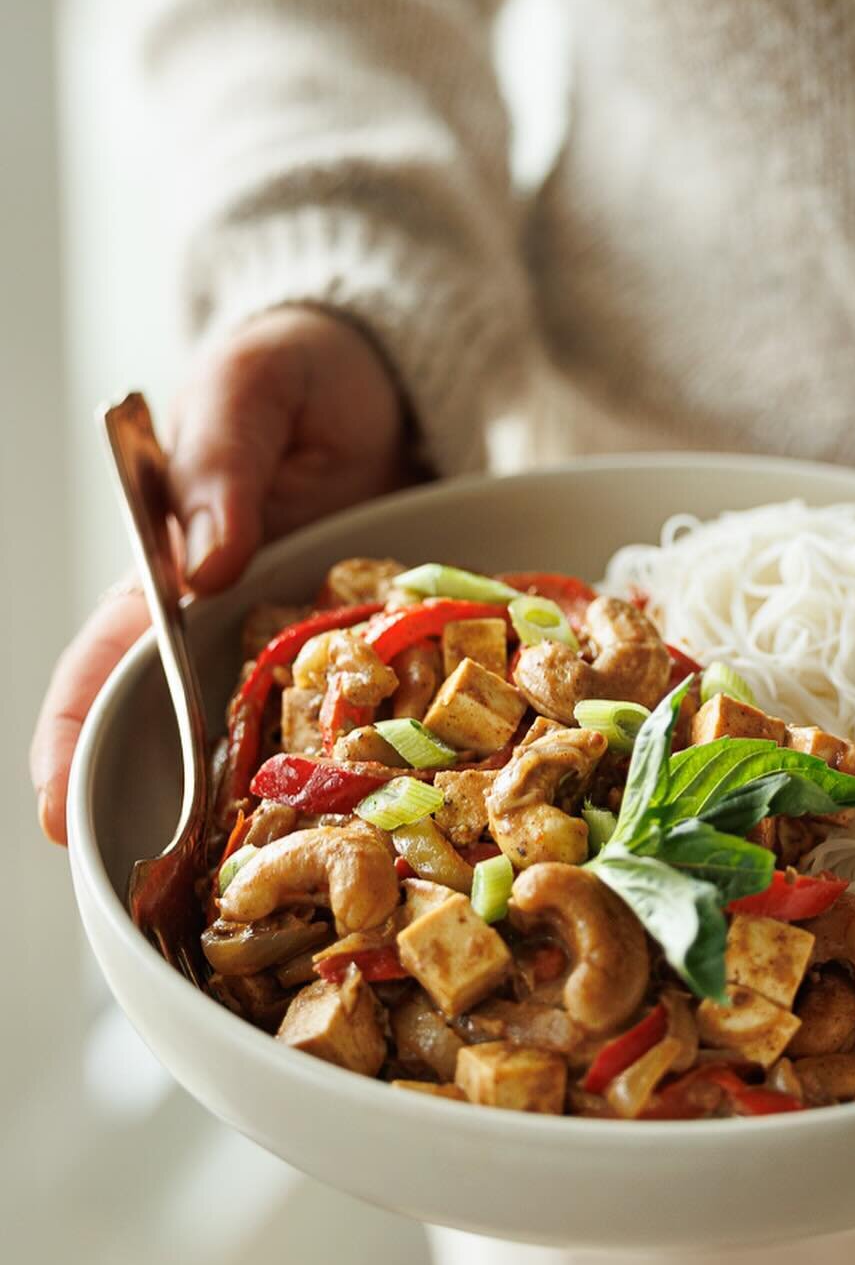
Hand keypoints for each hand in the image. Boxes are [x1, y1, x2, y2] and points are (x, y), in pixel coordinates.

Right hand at [31, 306, 415, 843]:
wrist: (385, 378)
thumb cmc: (297, 371)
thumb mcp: (252, 388)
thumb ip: (224, 462)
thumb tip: (205, 558)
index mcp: (169, 565)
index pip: (106, 662)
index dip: (72, 737)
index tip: (58, 810)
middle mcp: (222, 618)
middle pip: (172, 725)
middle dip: (157, 804)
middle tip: (156, 894)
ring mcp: (292, 637)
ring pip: (257, 736)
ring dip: (249, 804)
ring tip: (255, 889)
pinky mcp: (359, 643)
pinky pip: (349, 711)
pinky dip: (346, 761)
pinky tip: (360, 817)